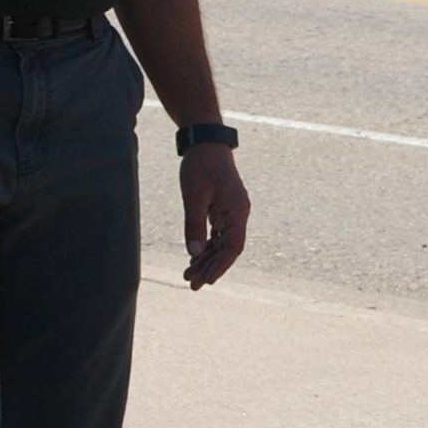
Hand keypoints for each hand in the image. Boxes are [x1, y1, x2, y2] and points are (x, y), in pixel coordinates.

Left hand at [180, 145, 249, 289]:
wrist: (206, 142)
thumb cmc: (201, 165)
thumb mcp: (193, 196)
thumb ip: (194, 225)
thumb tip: (193, 253)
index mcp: (237, 210)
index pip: (233, 246)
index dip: (221, 265)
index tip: (208, 280)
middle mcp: (238, 214)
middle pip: (228, 249)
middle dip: (211, 268)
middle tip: (193, 285)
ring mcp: (232, 213)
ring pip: (222, 244)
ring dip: (207, 260)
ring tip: (189, 276)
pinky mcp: (223, 210)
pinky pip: (217, 235)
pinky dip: (206, 248)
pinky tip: (194, 259)